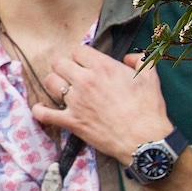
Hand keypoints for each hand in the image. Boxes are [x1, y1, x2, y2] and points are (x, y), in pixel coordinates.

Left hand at [30, 47, 174, 162]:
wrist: (145, 140)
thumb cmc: (148, 109)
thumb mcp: (150, 77)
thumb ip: (140, 60)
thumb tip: (129, 57)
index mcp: (103, 67)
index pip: (78, 50)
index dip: (82, 56)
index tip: (86, 64)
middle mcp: (85, 81)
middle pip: (59, 63)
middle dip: (65, 67)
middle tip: (72, 75)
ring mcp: (75, 102)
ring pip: (50, 82)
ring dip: (55, 84)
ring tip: (63, 89)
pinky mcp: (71, 121)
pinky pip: (44, 113)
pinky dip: (40, 110)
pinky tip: (43, 108)